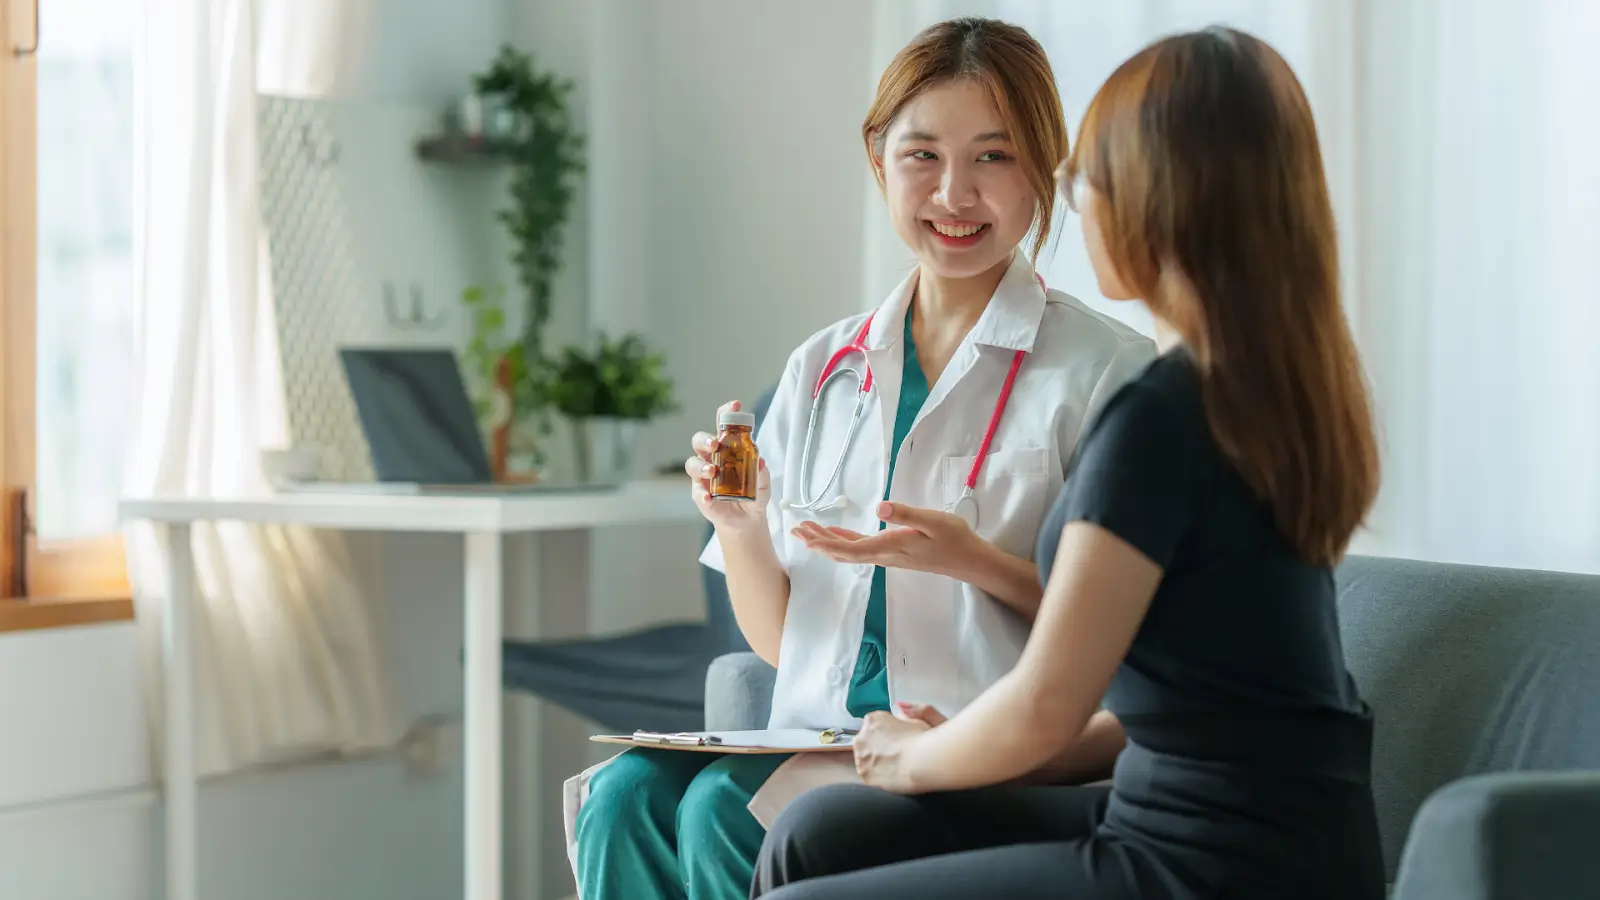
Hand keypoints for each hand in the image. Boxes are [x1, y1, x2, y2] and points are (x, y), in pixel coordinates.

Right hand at [686, 400, 770, 533]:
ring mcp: (703, 478)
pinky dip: (702, 494)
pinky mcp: (701, 496)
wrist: (747, 520)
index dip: (726, 412)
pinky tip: (709, 497)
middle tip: (715, 444)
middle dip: (705, 440)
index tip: (735, 404)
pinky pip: (697, 493)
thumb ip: (761, 472)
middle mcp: (711, 458)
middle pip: (699, 441)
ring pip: (692, 464)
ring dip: (701, 466)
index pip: (722, 425)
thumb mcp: (762, 482)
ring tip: (712, 471)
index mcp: (726, 448)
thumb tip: (760, 461)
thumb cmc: (754, 493)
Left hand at [792, 501, 979, 574]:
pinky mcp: (891, 551)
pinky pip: (859, 548)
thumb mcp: (932, 521)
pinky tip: (834, 533)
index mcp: (890, 546)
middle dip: (818, 542)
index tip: (807, 539)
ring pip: (848, 551)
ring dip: (826, 541)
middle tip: (795, 531)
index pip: (851, 549)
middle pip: (843, 552)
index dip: (828, 544)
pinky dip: (842, 540)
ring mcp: (886, 555)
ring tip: (806, 530)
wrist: (966, 559)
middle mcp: (883, 554)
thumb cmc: (952, 537)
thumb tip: (880, 507)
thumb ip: (906, 514)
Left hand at [853, 704, 943, 793]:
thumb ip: (907, 711)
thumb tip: (899, 707)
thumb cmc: (924, 740)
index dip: (889, 732)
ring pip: (865, 759)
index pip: (875, 724)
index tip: (900, 738)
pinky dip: (877, 775)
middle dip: (879, 746)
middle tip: (899, 753)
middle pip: (867, 741)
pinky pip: (869, 774)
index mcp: (873, 720)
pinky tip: (892, 775)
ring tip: (897, 766)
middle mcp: (861, 737)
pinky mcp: (864, 776)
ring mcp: (860, 758)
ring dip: (876, 761)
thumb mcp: (919, 718)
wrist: (923, 763)